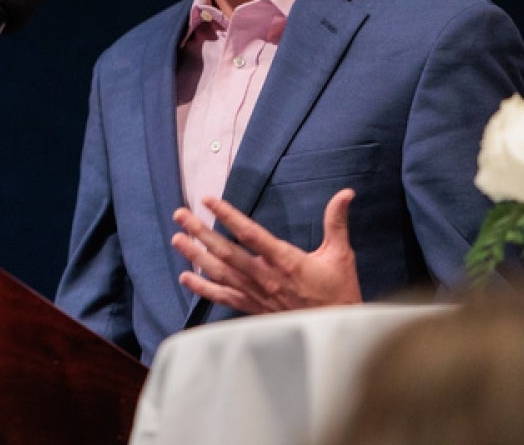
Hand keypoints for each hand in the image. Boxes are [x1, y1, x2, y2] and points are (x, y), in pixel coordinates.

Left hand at [170, 188, 361, 313]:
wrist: (334, 330)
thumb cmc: (338, 292)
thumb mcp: (341, 255)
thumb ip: (337, 222)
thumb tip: (346, 193)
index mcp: (285, 261)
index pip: (250, 234)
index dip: (228, 216)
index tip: (209, 201)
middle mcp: (265, 277)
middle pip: (226, 252)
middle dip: (201, 232)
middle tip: (180, 215)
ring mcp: (256, 294)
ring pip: (220, 273)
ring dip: (196, 255)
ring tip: (177, 239)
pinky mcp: (252, 308)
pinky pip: (224, 297)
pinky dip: (203, 288)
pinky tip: (185, 279)